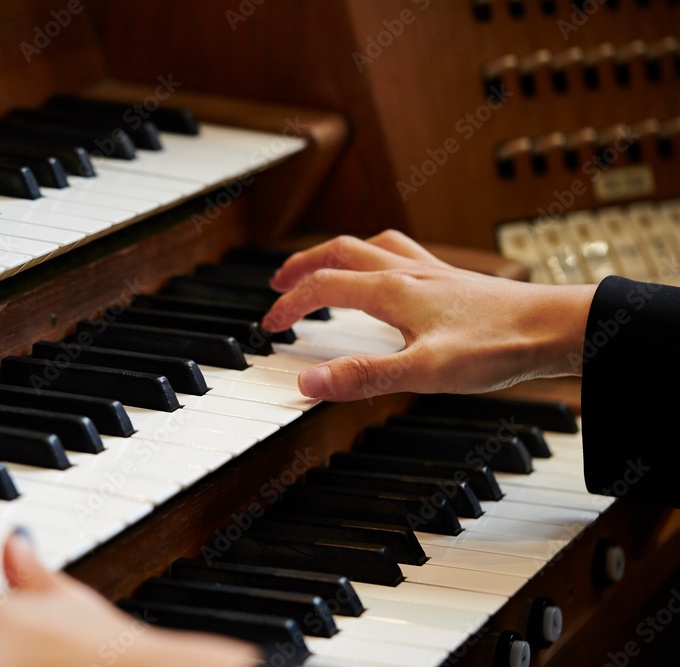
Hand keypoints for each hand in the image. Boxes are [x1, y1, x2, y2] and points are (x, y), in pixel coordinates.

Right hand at [261, 230, 596, 401]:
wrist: (556, 327)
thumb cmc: (498, 345)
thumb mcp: (423, 371)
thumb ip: (363, 375)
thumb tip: (308, 383)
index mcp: (392, 291)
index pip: (323, 287)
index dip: (289, 304)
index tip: (269, 324)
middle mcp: (408, 272)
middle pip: (341, 252)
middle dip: (303, 265)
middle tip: (279, 282)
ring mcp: (432, 272)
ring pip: (372, 245)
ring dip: (338, 253)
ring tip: (325, 267)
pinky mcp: (453, 280)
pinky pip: (404, 252)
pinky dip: (378, 256)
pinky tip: (390, 278)